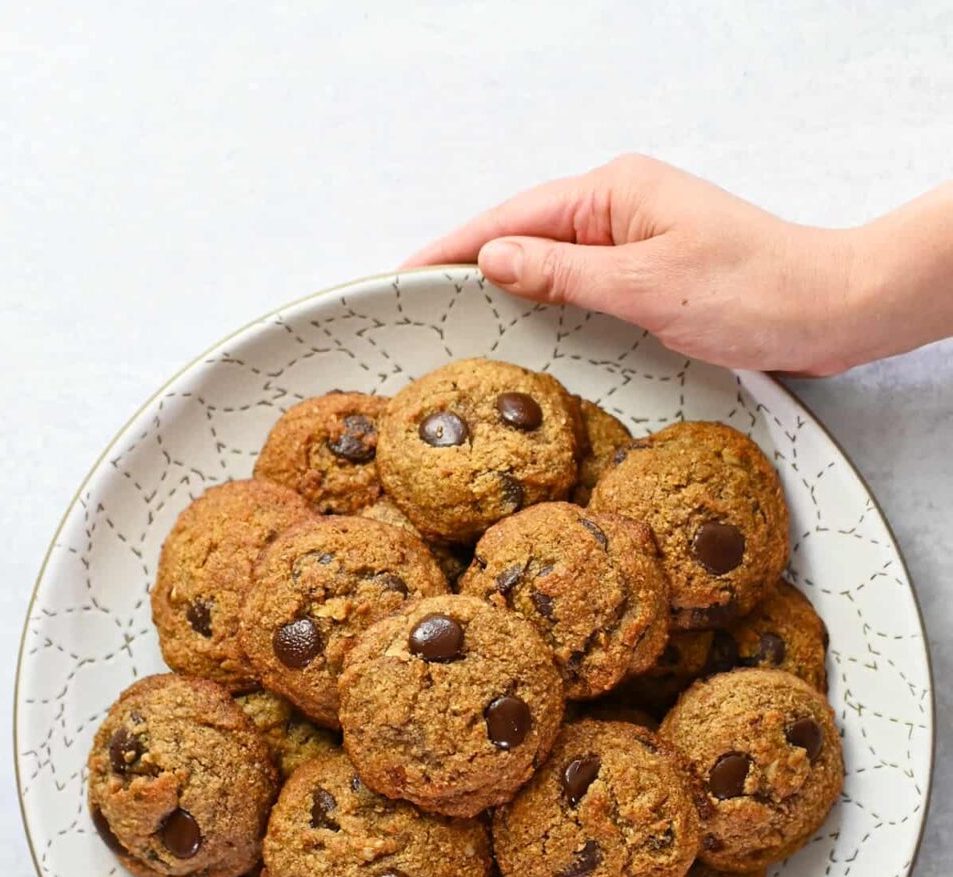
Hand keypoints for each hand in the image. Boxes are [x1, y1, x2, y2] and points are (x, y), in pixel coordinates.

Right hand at [407, 156, 952, 375]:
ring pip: (550, 262)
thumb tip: (494, 258)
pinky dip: (546, 303)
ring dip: (506, 287)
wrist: (827, 310)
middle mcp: (619, 207)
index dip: (454, 247)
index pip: (511, 218)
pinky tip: (525, 329)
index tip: (404, 274)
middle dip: (470, 266)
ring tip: (454, 321)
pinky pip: (579, 283)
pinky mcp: (649, 273)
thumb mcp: (647, 285)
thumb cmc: (754, 291)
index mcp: (613, 191)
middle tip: (416, 308)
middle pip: (523, 235)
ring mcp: (634, 240)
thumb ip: (565, 273)